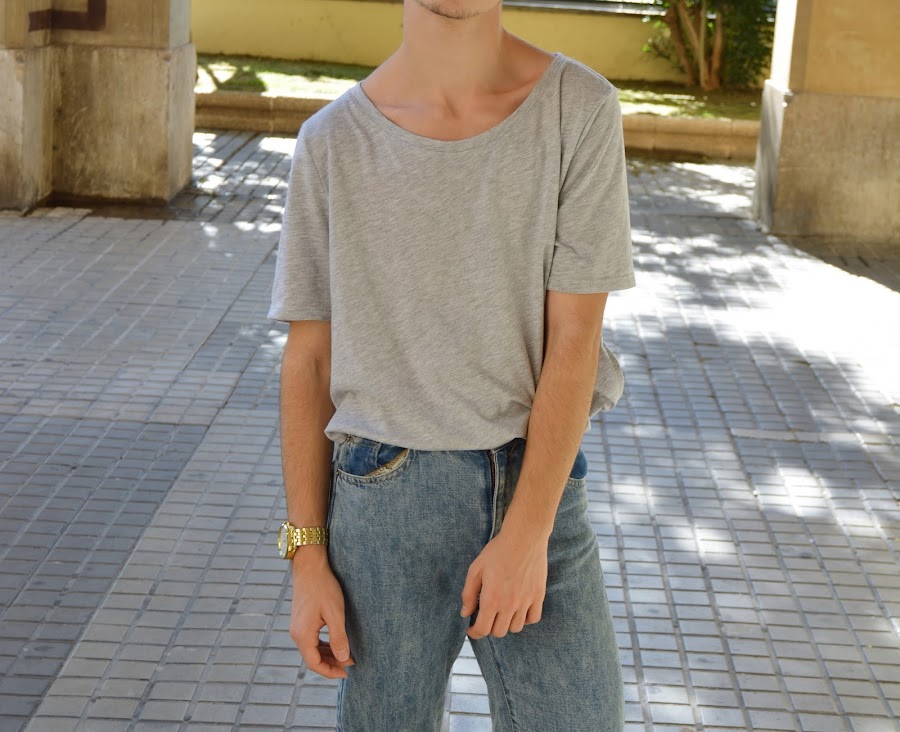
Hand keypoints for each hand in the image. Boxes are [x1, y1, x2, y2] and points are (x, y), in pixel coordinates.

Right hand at [289, 553, 355, 678]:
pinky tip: (333, 643)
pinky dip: (322, 645)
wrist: (309, 566)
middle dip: (331, 663)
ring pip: (311, 649)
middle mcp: (296, 633)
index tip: (347, 673)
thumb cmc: (323, 587)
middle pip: (312, 658)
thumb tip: (343, 659)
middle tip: (350, 663)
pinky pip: (310, 639)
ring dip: (327, 654)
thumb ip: (338, 638)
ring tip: (345, 655)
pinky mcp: (300, 619)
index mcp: (303, 634)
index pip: (314, 663)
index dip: (330, 672)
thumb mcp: (335, 613)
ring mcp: (297, 626)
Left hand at [460, 526, 548, 638]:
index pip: (483, 629)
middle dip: (489, 627)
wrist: (524, 537)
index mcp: (492, 599)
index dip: (474, 633)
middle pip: (499, 632)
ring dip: (506, 623)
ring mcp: (526, 601)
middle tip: (486, 616)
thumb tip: (465, 613)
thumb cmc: (497, 551)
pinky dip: (525, 619)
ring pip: (516, 628)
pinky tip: (518, 610)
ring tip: (502, 612)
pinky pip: (533, 619)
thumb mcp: (476, 569)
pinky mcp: (538, 596)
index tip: (471, 629)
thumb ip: (468, 594)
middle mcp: (509, 605)